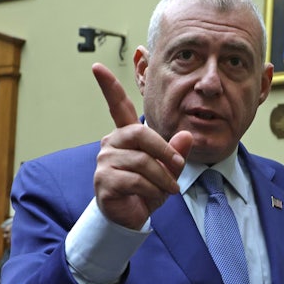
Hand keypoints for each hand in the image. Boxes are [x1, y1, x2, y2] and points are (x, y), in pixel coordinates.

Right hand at [91, 63, 191, 229]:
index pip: (117, 107)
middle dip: (164, 151)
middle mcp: (111, 144)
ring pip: (141, 161)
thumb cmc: (146, 190)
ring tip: (168, 190)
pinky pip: (135, 180)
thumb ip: (176, 153)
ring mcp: (105, 162)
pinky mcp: (104, 180)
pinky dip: (152, 190)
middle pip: (140, 133)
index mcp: (126, 136)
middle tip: (178, 167)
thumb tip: (187, 135)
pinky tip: (153, 197)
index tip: (96, 67)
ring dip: (161, 178)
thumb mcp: (167, 170)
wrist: (131, 217)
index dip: (108, 87)